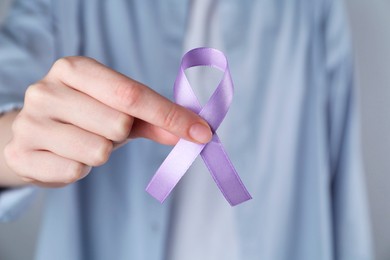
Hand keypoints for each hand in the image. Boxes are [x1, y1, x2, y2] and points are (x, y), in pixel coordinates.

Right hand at [3, 57, 211, 186]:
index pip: (132, 94)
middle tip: (104, 129)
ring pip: (98, 151)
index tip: (201, 133)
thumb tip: (195, 133)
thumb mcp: (118, 109)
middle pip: (118, 124)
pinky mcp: (22, 154)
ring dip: (101, 152)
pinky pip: (76, 171)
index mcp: (74, 69)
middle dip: (121, 134)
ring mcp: (31, 122)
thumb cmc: (83, 116)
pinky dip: (81, 168)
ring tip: (82, 141)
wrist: (32, 133)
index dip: (170, 115)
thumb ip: (155, 118)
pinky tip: (66, 155)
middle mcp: (47, 90)